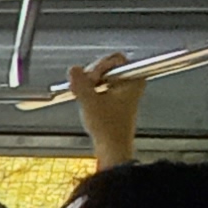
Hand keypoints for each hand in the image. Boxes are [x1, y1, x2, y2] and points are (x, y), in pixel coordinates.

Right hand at [66, 53, 144, 168]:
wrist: (113, 148)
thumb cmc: (109, 128)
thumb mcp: (90, 101)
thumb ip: (80, 82)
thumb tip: (74, 70)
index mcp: (133, 79)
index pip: (115, 58)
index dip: (99, 66)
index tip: (90, 78)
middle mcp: (132, 83)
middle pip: (108, 66)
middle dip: (91, 75)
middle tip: (83, 86)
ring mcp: (125, 92)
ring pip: (103, 77)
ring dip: (89, 84)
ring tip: (81, 94)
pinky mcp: (117, 101)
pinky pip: (102, 87)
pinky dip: (92, 91)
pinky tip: (85, 99)